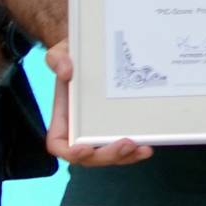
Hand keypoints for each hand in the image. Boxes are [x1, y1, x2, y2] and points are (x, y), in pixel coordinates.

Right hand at [42, 40, 153, 167]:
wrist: (92, 49)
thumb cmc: (73, 54)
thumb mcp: (62, 51)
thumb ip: (58, 59)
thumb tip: (67, 71)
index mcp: (64, 116)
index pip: (59, 143)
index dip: (70, 152)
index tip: (84, 148)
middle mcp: (81, 128)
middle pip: (89, 156)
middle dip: (107, 155)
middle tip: (127, 144)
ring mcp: (99, 130)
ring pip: (109, 155)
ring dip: (125, 157)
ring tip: (143, 149)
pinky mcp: (117, 126)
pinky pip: (123, 145)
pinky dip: (134, 151)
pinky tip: (147, 148)